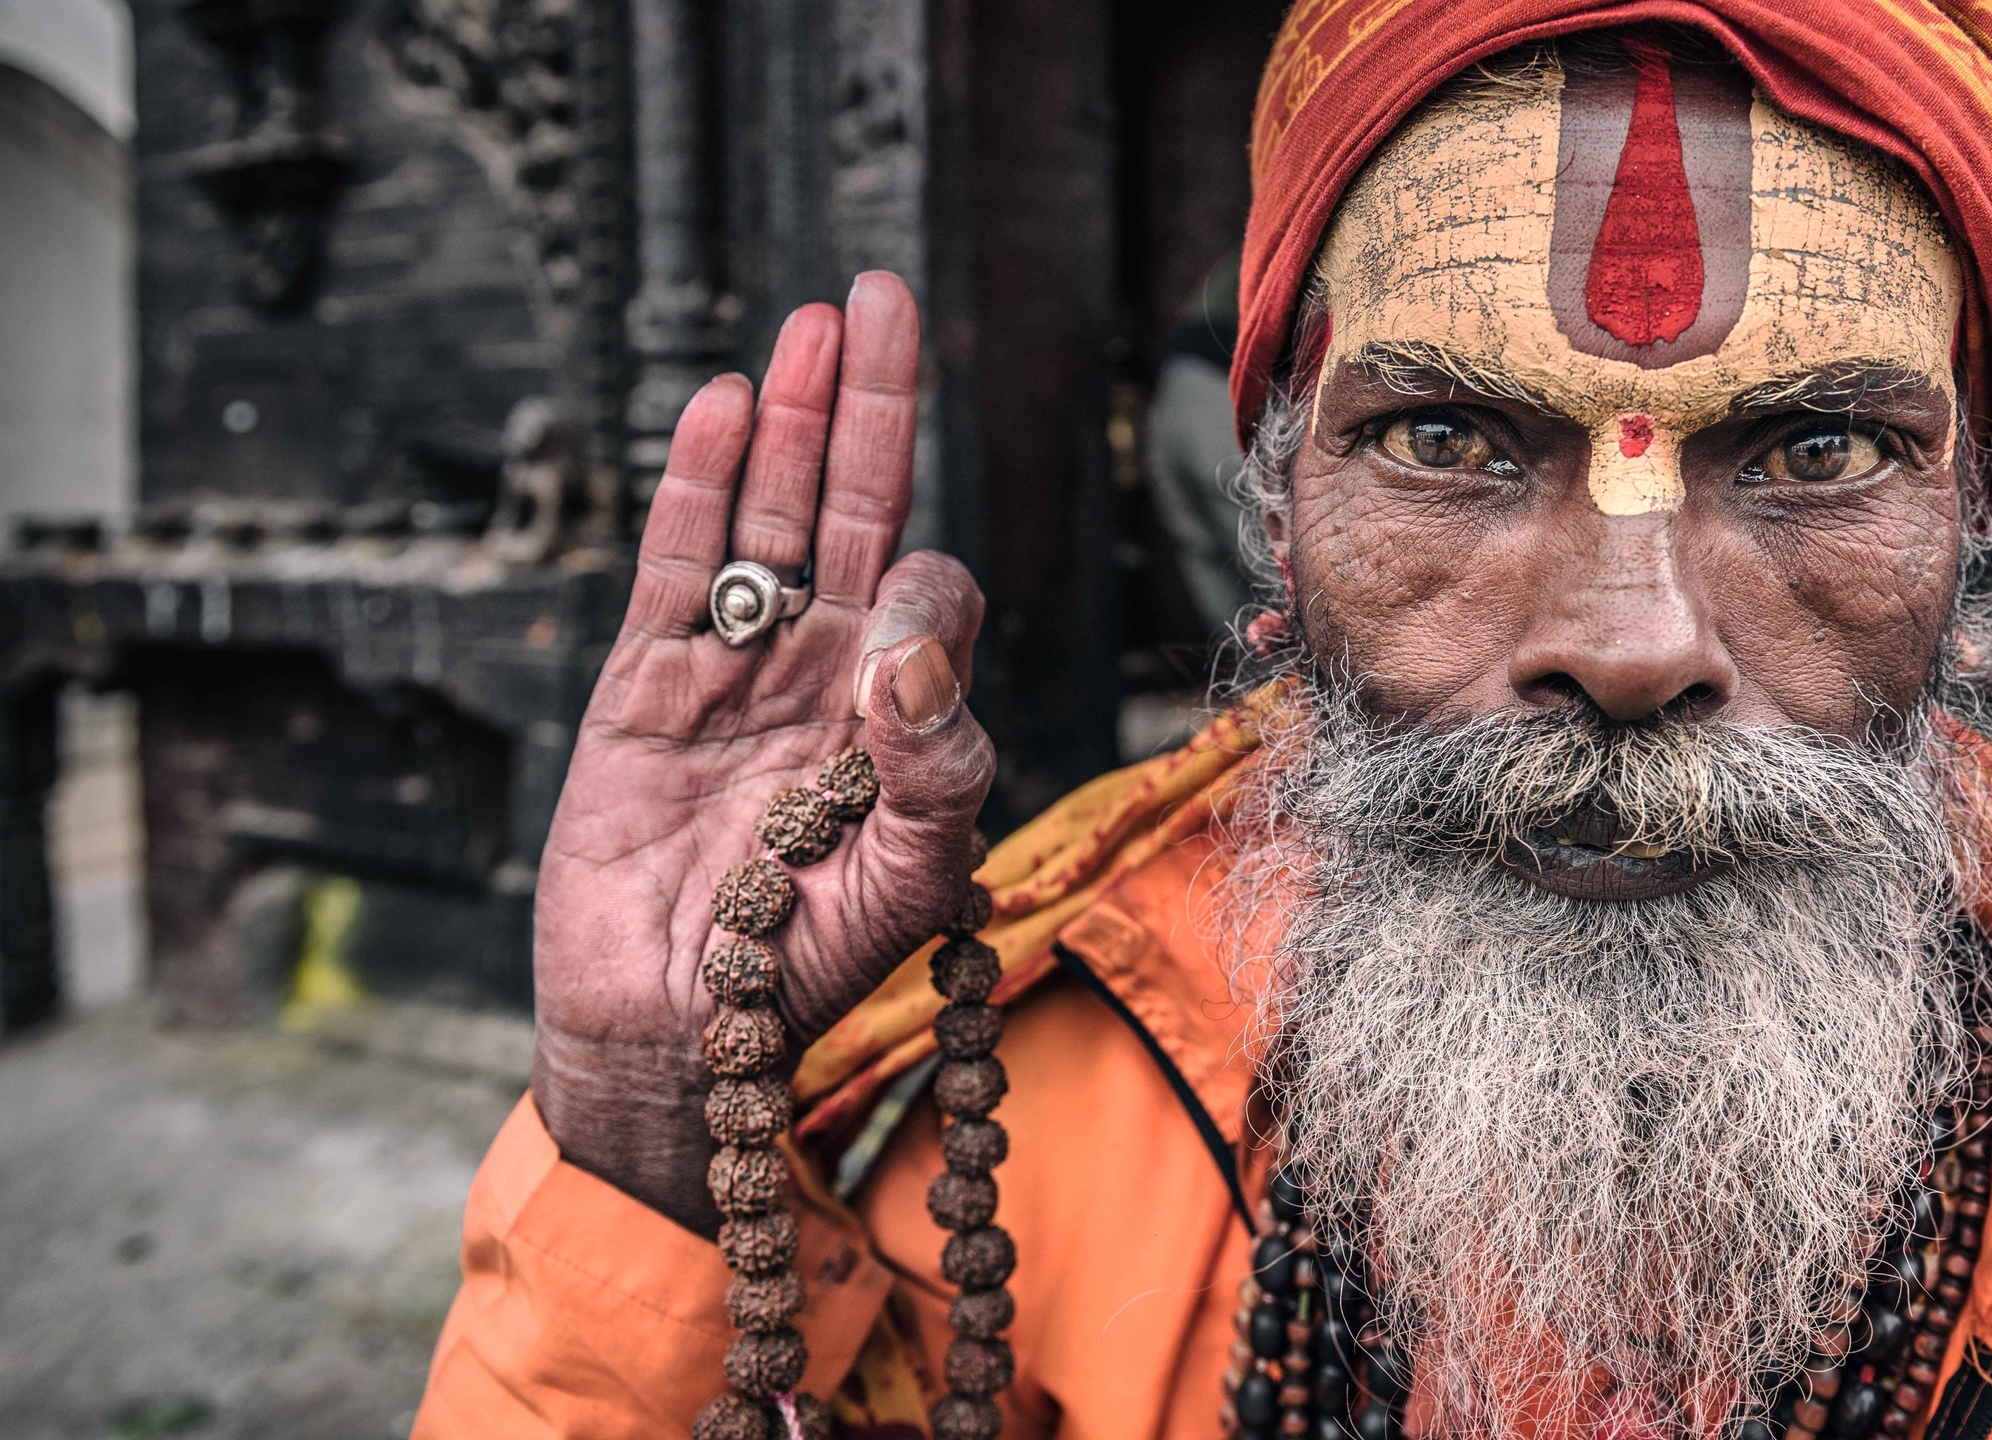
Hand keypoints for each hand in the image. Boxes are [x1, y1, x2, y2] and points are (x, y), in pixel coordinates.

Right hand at [529, 274, 995, 1232]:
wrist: (674, 1036)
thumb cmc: (808, 971)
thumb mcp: (912, 880)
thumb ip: (937, 764)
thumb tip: (909, 638)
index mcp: (899, 716)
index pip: (931, 597)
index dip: (925, 587)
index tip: (890, 639)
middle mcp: (822, 674)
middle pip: (850, 509)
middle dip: (869, 406)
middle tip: (881, 296)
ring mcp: (733, 671)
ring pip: (765, 517)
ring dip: (789, 420)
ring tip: (812, 323)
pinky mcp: (647, 686)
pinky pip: (679, 566)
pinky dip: (697, 485)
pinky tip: (721, 402)